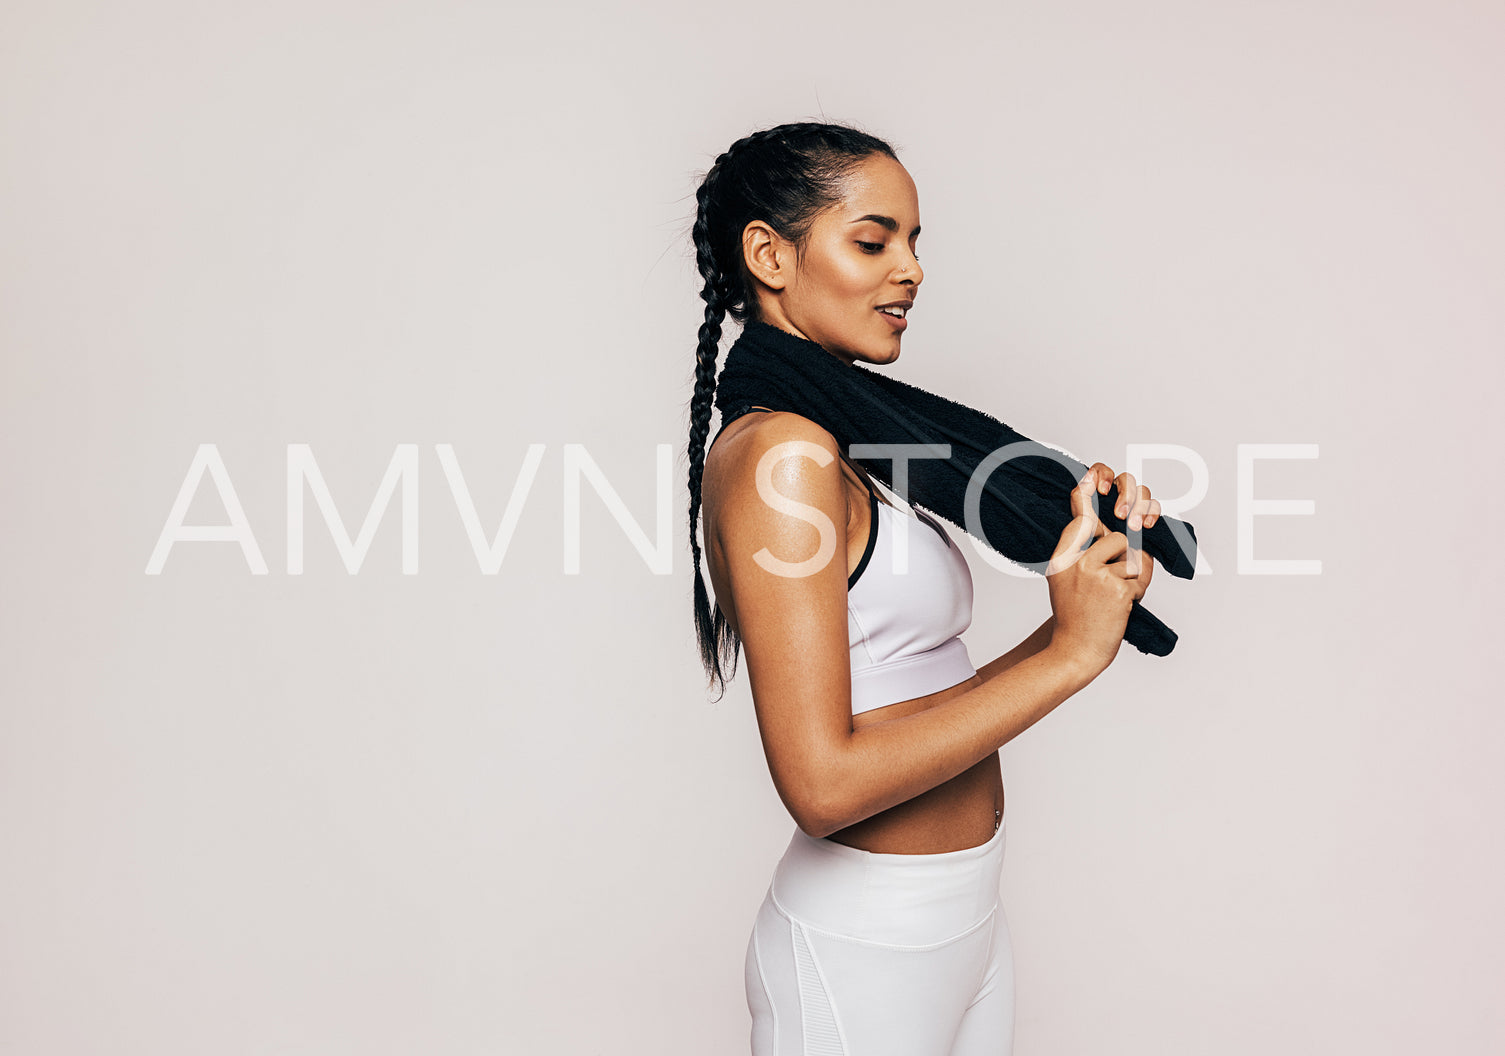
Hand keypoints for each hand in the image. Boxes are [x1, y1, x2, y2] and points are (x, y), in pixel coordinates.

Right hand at [1045, 486, 1139, 676]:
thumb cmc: (1075, 613)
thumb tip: (1084, 498)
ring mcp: (1097, 575)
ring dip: (1133, 576)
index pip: (1083, 518)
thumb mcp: (1066, 575)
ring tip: (1115, 596)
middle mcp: (1077, 562)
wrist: (1075, 651)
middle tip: (1114, 571)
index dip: (1093, 490)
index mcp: (1062, 557)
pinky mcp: (1118, 589)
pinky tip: (1123, 606)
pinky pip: (1142, 575)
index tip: (1096, 478)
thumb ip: (1077, 542)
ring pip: (1132, 557)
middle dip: (1124, 554)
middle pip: (1116, 538)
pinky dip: (1140, 590)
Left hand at [1072, 463, 1155, 598]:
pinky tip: (1145, 526)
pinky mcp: (1146, 523)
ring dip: (1138, 505)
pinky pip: (1154, 506)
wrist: (1107, 588)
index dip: (1103, 474)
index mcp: (1094, 501)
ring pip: (1141, 491)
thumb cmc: (1089, 566)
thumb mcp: (1078, 534)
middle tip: (1119, 516)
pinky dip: (1151, 512)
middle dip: (1124, 495)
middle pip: (1124, 479)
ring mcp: (1131, 512)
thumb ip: (1080, 505)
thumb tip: (1086, 480)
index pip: (1100, 472)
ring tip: (1133, 526)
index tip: (1102, 490)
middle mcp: (1113, 503)